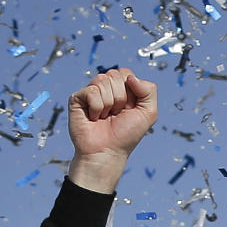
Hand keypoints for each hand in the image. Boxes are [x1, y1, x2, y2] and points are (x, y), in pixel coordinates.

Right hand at [67, 68, 157, 193]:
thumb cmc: (126, 136)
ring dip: (109, 104)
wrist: (107, 152)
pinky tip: (94, 118)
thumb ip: (149, 91)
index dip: (131, 92)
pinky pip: (91, 91)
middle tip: (116, 114)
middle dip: (120, 98)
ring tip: (105, 117)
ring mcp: (91, 92)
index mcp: (122, 89)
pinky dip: (97, 108)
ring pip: (102, 80)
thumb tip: (131, 77)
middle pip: (115, 74)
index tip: (128, 109)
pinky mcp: (77, 98)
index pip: (126, 73)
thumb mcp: (149, 113)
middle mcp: (106, 88)